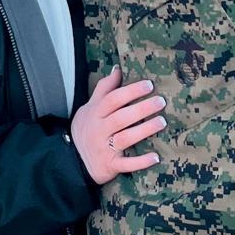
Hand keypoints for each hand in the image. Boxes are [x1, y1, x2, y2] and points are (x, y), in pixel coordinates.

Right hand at [71, 66, 164, 184]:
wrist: (73, 160)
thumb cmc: (88, 129)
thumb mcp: (89, 107)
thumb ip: (103, 89)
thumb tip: (117, 69)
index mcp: (95, 114)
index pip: (112, 100)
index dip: (130, 91)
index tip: (149, 85)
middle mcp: (99, 130)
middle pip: (120, 118)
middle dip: (141, 109)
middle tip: (161, 102)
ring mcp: (104, 149)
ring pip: (125, 138)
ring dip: (144, 130)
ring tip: (162, 122)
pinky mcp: (110, 165)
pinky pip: (126, 164)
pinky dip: (141, 161)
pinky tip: (156, 156)